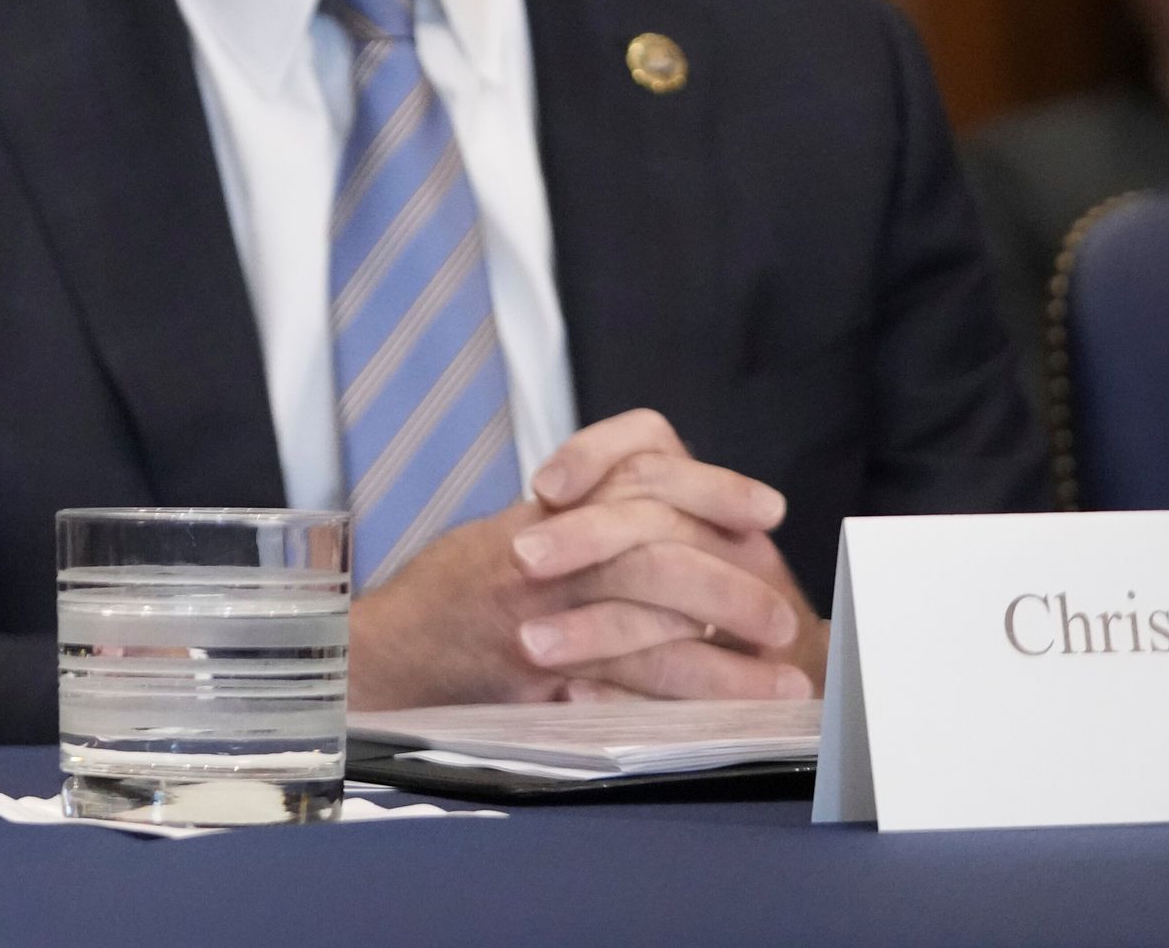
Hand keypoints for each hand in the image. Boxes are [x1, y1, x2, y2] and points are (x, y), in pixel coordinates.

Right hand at [350, 409, 816, 706]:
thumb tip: (691, 530)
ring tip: (783, 677)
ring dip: (728, 650)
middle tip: (782, 617)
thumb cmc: (454, 595)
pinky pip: (624, 676)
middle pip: (653, 539)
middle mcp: (544, 545)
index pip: (638, 462)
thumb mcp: (516, 534)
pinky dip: (689, 690)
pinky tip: (736, 705)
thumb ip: (591, 523)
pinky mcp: (531, 666)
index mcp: (549, 507)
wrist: (385, 650)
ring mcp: (535, 604)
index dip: (709, 484)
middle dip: (731, 579)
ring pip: (646, 608)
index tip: (766, 511)